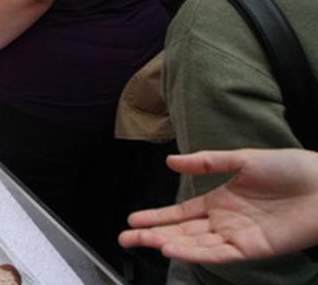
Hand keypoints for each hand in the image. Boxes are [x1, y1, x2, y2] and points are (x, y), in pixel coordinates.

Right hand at [120, 149, 317, 263]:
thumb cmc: (291, 169)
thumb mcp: (243, 159)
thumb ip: (207, 161)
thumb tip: (170, 161)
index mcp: (220, 202)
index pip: (180, 214)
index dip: (156, 217)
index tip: (132, 220)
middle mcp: (224, 223)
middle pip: (181, 232)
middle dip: (151, 235)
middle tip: (124, 238)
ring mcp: (237, 237)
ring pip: (195, 245)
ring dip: (168, 244)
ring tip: (142, 242)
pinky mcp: (253, 249)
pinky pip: (219, 254)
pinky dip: (196, 253)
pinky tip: (174, 249)